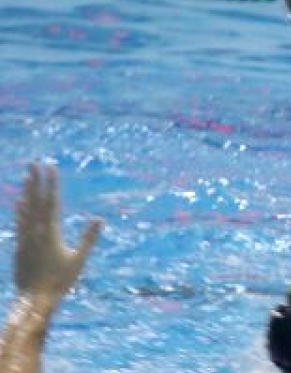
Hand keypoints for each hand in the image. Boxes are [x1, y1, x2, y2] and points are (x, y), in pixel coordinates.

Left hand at [15, 165, 101, 306]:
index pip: (51, 202)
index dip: (51, 183)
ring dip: (27, 191)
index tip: (51, 167)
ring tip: (27, 177)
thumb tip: (99, 218)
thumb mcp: (79, 260)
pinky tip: (20, 202)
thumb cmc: (60, 281)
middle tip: (35, 163)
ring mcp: (25, 238)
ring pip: (25, 209)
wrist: (34, 299)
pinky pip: (19, 223)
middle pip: (36, 200)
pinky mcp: (20, 246)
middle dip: (36, 181)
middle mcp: (35, 231)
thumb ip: (89, 238)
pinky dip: (20, 210)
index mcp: (51, 232)